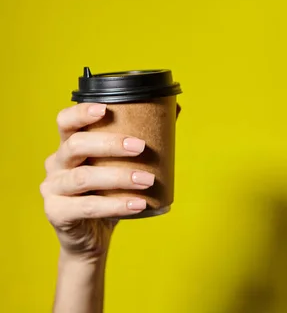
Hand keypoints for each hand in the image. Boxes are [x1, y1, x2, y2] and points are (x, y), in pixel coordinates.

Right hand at [41, 103, 153, 260]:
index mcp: (69, 146)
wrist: (93, 236)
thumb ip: (142, 137)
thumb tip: (174, 109)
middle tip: (141, 147)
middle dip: (110, 143)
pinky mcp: (57, 213)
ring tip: (148, 180)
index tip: (106, 109)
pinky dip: (116, 205)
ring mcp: (53, 189)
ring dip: (119, 177)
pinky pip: (87, 207)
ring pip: (83, 178)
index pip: (65, 122)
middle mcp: (56, 164)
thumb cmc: (108, 193)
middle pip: (76, 145)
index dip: (81, 113)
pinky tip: (139, 204)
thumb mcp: (122, 164)